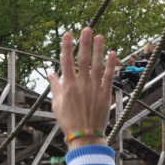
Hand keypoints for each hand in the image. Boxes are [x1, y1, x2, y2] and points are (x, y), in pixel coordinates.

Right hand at [49, 28, 117, 146]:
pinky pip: (109, 77)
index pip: (66, 61)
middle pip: (83, 59)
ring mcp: (94, 89)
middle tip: (87, 29)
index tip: (67, 34)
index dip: (66, 46)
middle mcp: (81, 85)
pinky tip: (114, 53)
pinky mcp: (105, 94)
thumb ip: (55, 87)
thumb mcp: (56, 104)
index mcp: (68, 86)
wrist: (84, 136)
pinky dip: (111, 65)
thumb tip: (50, 74)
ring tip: (100, 36)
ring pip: (97, 65)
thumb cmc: (68, 121)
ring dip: (99, 50)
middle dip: (84, 43)